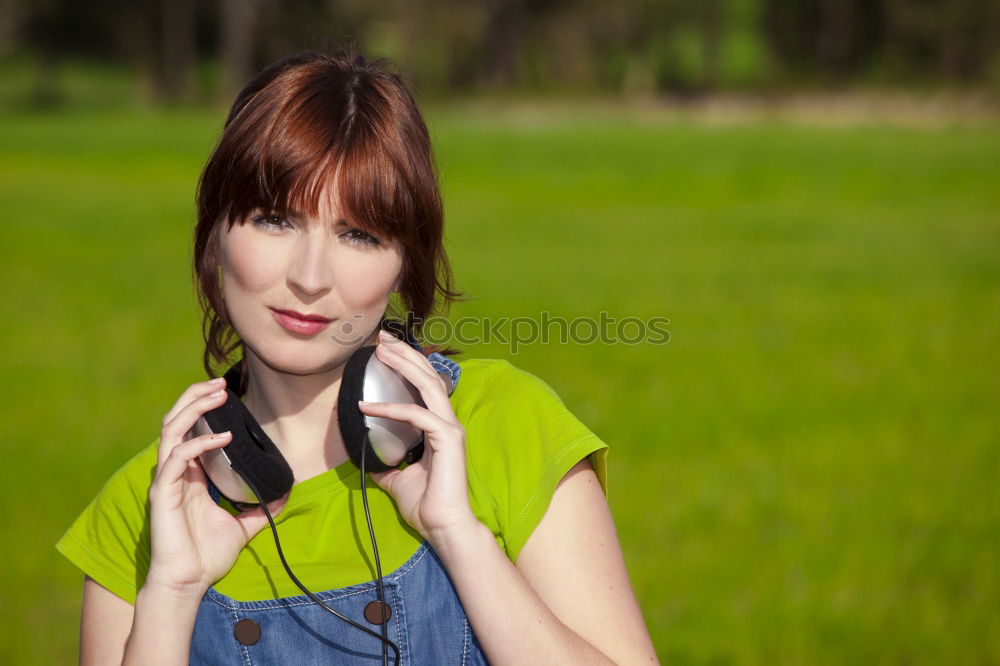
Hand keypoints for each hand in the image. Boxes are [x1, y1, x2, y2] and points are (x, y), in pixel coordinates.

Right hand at [145, 377, 285, 595]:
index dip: (202, 406)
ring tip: (217, 394)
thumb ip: (261, 509)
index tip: (226, 390)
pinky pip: (177, 459)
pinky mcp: (164, 493)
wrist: (187, 583)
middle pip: (176, 420)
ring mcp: (167, 480)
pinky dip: (199, 443)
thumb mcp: (243, 526)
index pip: (190, 429)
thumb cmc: (207, 556)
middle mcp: (176, 472)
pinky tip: (223, 438)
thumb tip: (287, 495)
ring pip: (171, 430)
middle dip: (195, 396)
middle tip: (220, 382)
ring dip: (193, 408)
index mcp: (191, 475)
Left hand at [358, 331, 480, 544]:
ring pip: (428, 385)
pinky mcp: (448, 439)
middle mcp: (447, 422)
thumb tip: (364, 454)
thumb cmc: (427, 504)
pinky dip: (391, 407)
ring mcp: (450, 428)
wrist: (443, 526)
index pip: (425, 386)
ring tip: (382, 351)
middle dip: (405, 353)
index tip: (385, 351)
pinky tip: (366, 405)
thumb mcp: (397, 477)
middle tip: (382, 338)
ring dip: (404, 364)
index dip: (407, 365)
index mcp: (439, 427)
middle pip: (428, 376)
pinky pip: (417, 415)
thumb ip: (386, 460)